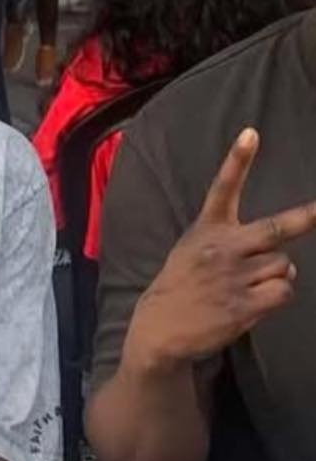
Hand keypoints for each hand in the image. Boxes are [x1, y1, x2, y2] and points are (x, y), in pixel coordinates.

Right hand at [124, 129, 315, 374]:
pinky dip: (277, 296)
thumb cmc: (182, 285)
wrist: (159, 327)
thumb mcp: (193, 250)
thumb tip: (286, 265)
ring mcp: (232, 277)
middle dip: (305, 218)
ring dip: (276, 275)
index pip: (223, 188)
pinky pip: (283, 291)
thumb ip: (236, 247)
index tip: (251, 132)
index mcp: (207, 230)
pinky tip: (257, 301)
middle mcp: (221, 249)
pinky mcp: (242, 304)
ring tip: (250, 286)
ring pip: (284, 266)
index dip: (238, 159)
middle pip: (275, 228)